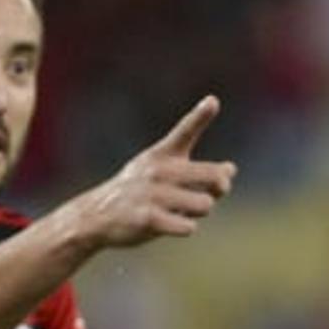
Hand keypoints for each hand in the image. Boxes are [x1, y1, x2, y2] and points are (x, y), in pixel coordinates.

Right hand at [65, 95, 237, 246]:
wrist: (97, 215)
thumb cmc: (140, 192)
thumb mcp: (164, 173)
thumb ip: (198, 170)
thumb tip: (231, 169)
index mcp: (162, 154)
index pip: (184, 131)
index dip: (200, 116)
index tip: (212, 101)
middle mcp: (158, 169)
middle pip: (213, 177)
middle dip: (219, 190)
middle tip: (209, 196)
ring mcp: (151, 193)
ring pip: (205, 205)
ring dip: (199, 213)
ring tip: (179, 211)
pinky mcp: (147, 218)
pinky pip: (188, 226)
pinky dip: (185, 227)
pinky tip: (169, 224)